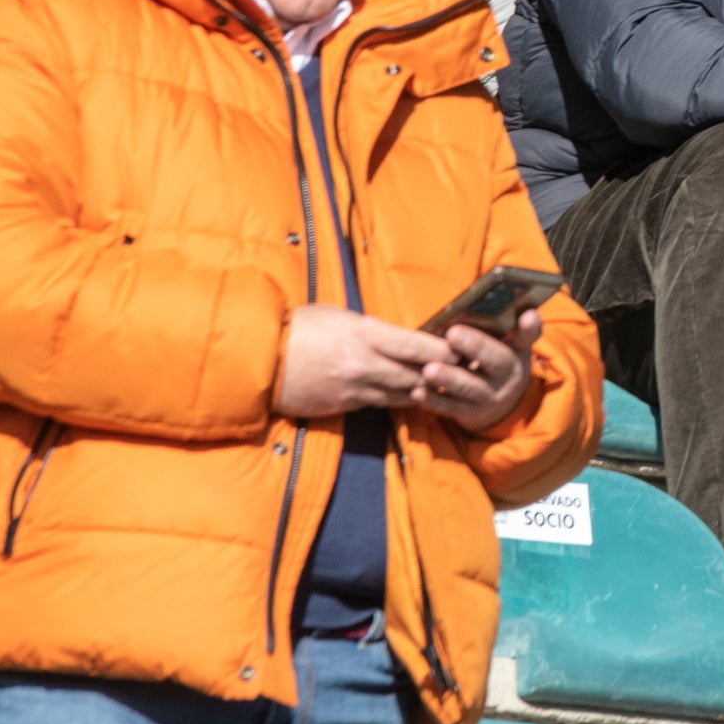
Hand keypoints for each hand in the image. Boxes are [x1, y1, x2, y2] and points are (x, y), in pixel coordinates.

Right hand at [278, 303, 448, 415]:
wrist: (259, 360)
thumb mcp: (337, 316)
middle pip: (417, 375)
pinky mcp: (344, 407)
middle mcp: (365, 365)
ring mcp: (355, 389)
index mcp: (365, 335)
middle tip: (465, 373)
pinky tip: (410, 397)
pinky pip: (380, 404)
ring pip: (403, 395)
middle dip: (443, 375)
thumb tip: (392, 333)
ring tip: (445, 388)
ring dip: (423, 391)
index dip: (445, 351)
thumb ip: (368, 327)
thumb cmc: (297, 328)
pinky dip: (397, 400)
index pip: (418, 346)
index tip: (464, 350)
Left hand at [420, 307, 539, 433]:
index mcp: (518, 350)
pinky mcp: (471, 413)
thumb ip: (498, 325)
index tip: (528, 314)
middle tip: (453, 334)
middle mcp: (509, 374)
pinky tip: (418, 391)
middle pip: (496, 360)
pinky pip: (452, 407)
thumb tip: (479, 302)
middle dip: (475, 346)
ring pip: (471, 387)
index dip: (529, 325)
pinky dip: (434, 400)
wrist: (499, 403)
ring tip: (429, 369)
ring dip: (449, 378)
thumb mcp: (504, 343)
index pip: (528, 335)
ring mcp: (491, 396)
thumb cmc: (494, 359)